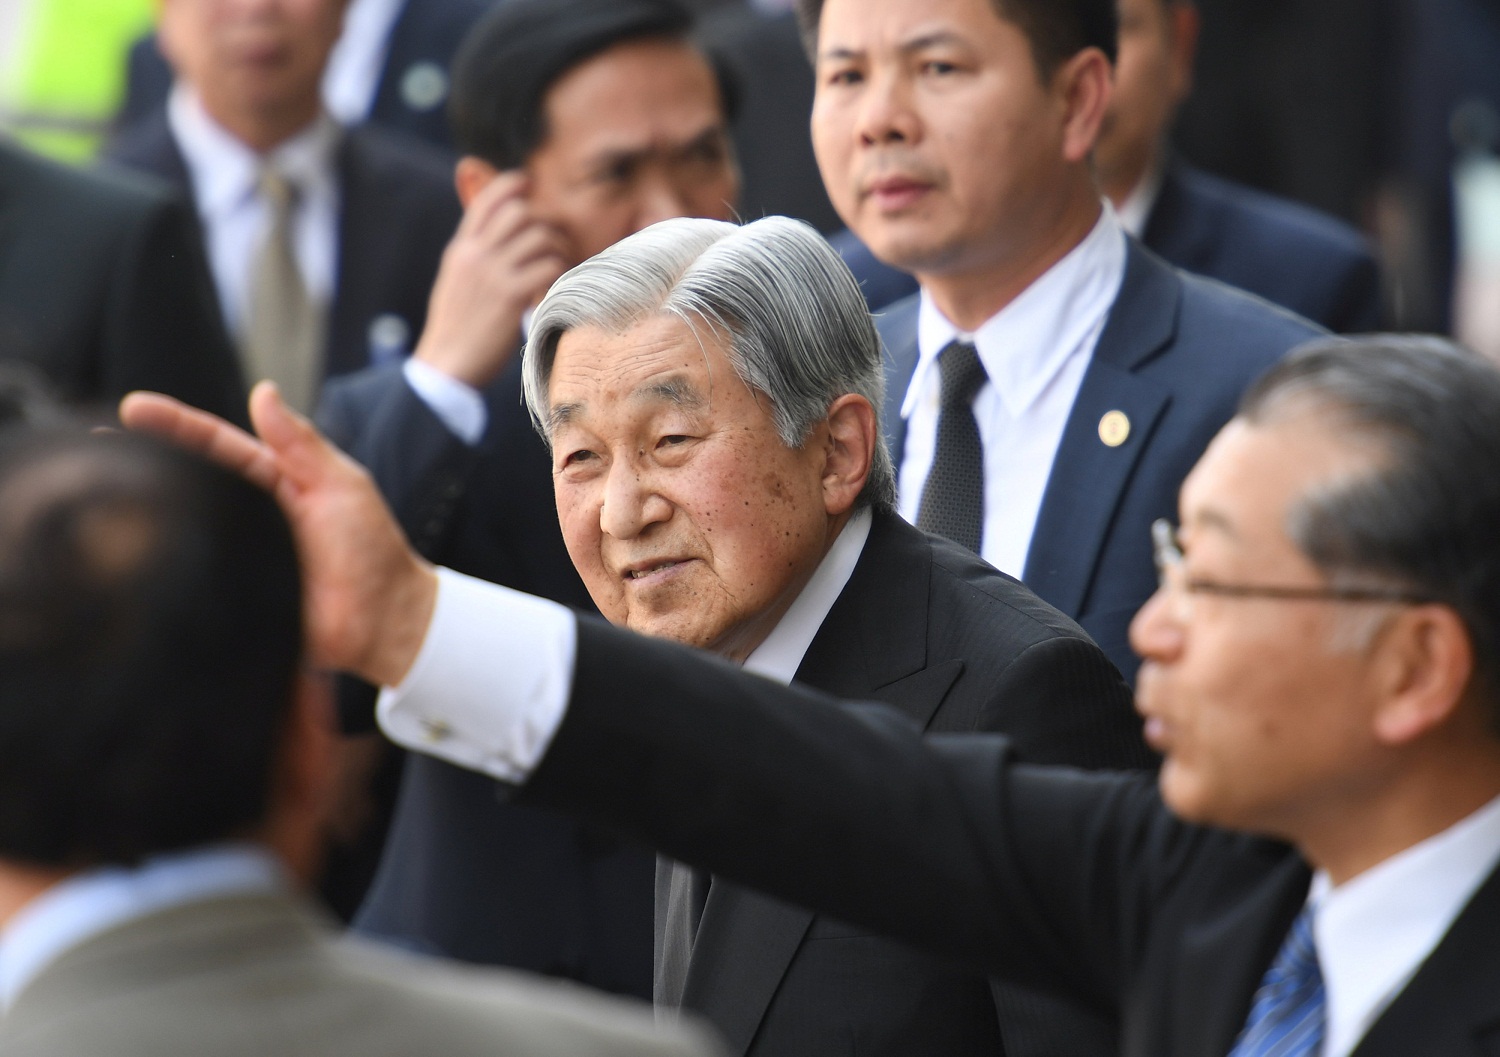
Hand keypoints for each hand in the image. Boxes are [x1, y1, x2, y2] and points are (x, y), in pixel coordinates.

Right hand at [120, 383, 437, 686]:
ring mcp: (238, 555)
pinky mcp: (232, 596)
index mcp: (275, 482)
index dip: (176, 426)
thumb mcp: (341, 487)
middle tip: (97, 444)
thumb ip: (302, 444)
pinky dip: (165, 566)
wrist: (385, 624)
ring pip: (186, 528)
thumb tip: (263, 391)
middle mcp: (250, 516)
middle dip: (145, 461)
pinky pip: (192, 577)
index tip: (134, 409)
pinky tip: (132, 554)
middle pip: (191, 482)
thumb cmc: (373, 552)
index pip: (217, 446)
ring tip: (102, 488)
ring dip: (149, 509)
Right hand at [414, 172, 568, 388]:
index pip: (487, 200)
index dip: (513, 184)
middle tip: (554, 242)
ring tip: (559, 267)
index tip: (530, 183)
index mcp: (461, 250)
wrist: (447, 366)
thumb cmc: (456, 330)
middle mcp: (475, 255)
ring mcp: (492, 274)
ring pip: (540, 236)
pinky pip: (549, 266)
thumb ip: (474, 257)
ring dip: (558, 249)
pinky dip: (560, 273)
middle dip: (544, 223)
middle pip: (520, 212)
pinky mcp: (510, 296)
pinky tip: (557, 287)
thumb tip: (495, 241)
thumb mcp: (456, 282)